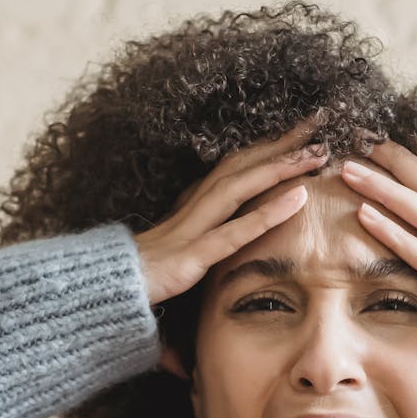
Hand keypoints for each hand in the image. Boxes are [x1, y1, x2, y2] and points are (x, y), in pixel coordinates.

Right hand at [135, 115, 328, 305]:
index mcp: (191, 208)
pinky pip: (235, 232)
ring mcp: (191, 230)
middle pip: (242, 165)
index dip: (267, 147)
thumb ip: (202, 253)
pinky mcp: (191, 258)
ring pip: (241, 187)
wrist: (98, 295)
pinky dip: (268, 212)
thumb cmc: (135, 282)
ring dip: (281, 167)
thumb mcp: (176, 264)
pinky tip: (299, 197)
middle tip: (318, 122)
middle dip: (280, 142)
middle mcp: (193, 209)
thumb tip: (211, 291)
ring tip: (317, 153)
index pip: (235, 168)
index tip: (300, 132)